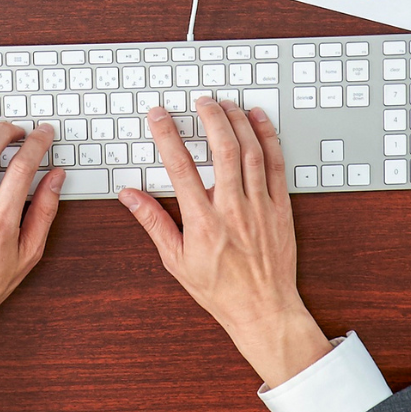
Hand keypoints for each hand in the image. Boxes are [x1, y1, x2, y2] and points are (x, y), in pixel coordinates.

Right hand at [119, 97, 333, 387]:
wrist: (263, 310)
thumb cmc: (220, 290)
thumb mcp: (176, 261)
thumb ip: (153, 222)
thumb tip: (130, 196)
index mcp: (203, 222)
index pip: (180, 168)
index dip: (167, 136)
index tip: (158, 116)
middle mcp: (232, 209)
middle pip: (222, 149)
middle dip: (210, 117)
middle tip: (200, 101)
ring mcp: (260, 207)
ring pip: (251, 151)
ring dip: (237, 121)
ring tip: (225, 104)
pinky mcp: (281, 208)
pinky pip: (276, 165)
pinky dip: (267, 138)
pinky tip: (257, 121)